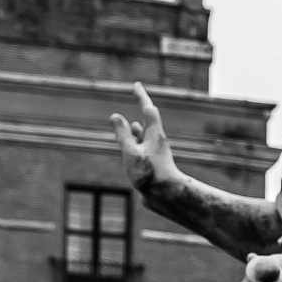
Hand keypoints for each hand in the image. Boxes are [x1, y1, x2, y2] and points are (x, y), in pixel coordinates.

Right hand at [111, 82, 178, 202]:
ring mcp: (156, 154)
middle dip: (142, 108)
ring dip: (137, 130)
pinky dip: (135, 146)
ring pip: (145, 138)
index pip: (148, 109)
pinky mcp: (153, 166)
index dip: (141, 96)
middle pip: (149, 121)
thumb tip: (115, 116)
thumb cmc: (149, 173)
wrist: (166, 196)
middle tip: (139, 95)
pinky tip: (132, 150)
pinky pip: (143, 151)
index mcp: (154, 134)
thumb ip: (122, 134)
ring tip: (133, 125)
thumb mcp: (130, 152)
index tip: (136, 85)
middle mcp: (157, 142)